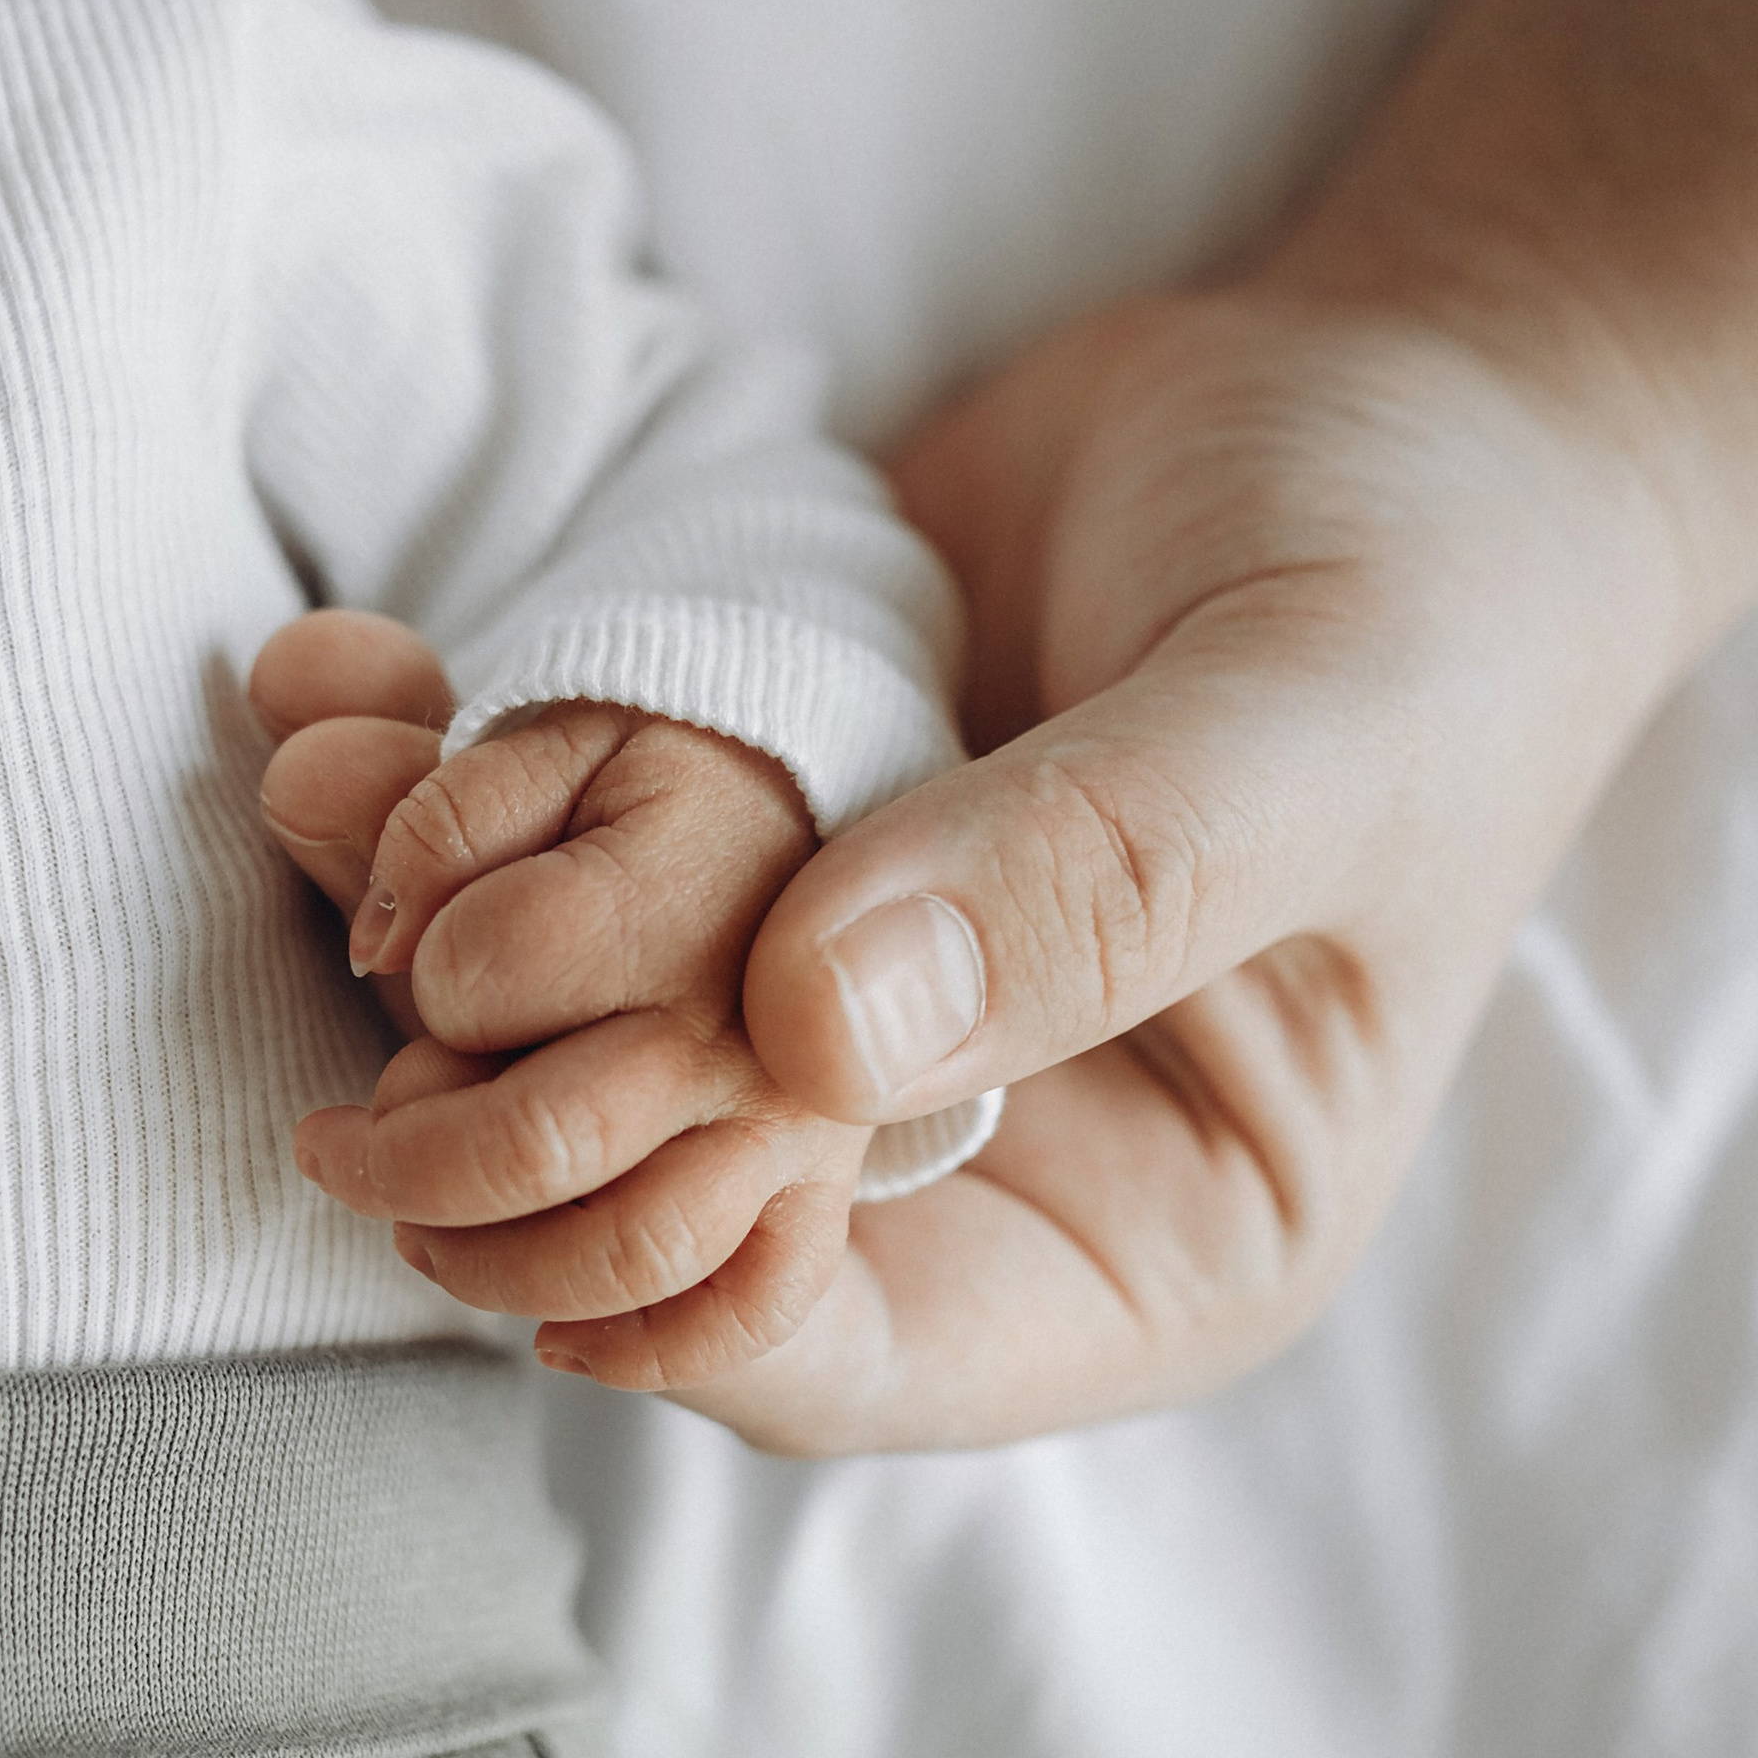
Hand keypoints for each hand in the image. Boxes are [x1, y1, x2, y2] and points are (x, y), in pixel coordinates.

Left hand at [258, 0, 1757, 1452]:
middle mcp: (952, 1165)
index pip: (852, 1360)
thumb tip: (814, 1031)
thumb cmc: (1430, 590)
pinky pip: (553, 875)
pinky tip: (341, 690)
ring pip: (567, 1049)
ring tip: (327, 774)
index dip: (675, 1290)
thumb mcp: (1317, 730)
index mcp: (1133, 1242)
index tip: (566, 1107)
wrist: (1383, 398)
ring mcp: (828, 1010)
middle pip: (660, 1222)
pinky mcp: (742, 856)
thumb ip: (1100, 879)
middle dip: (490, 1100)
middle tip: (380, 937)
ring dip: (411, 935)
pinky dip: (431, 797)